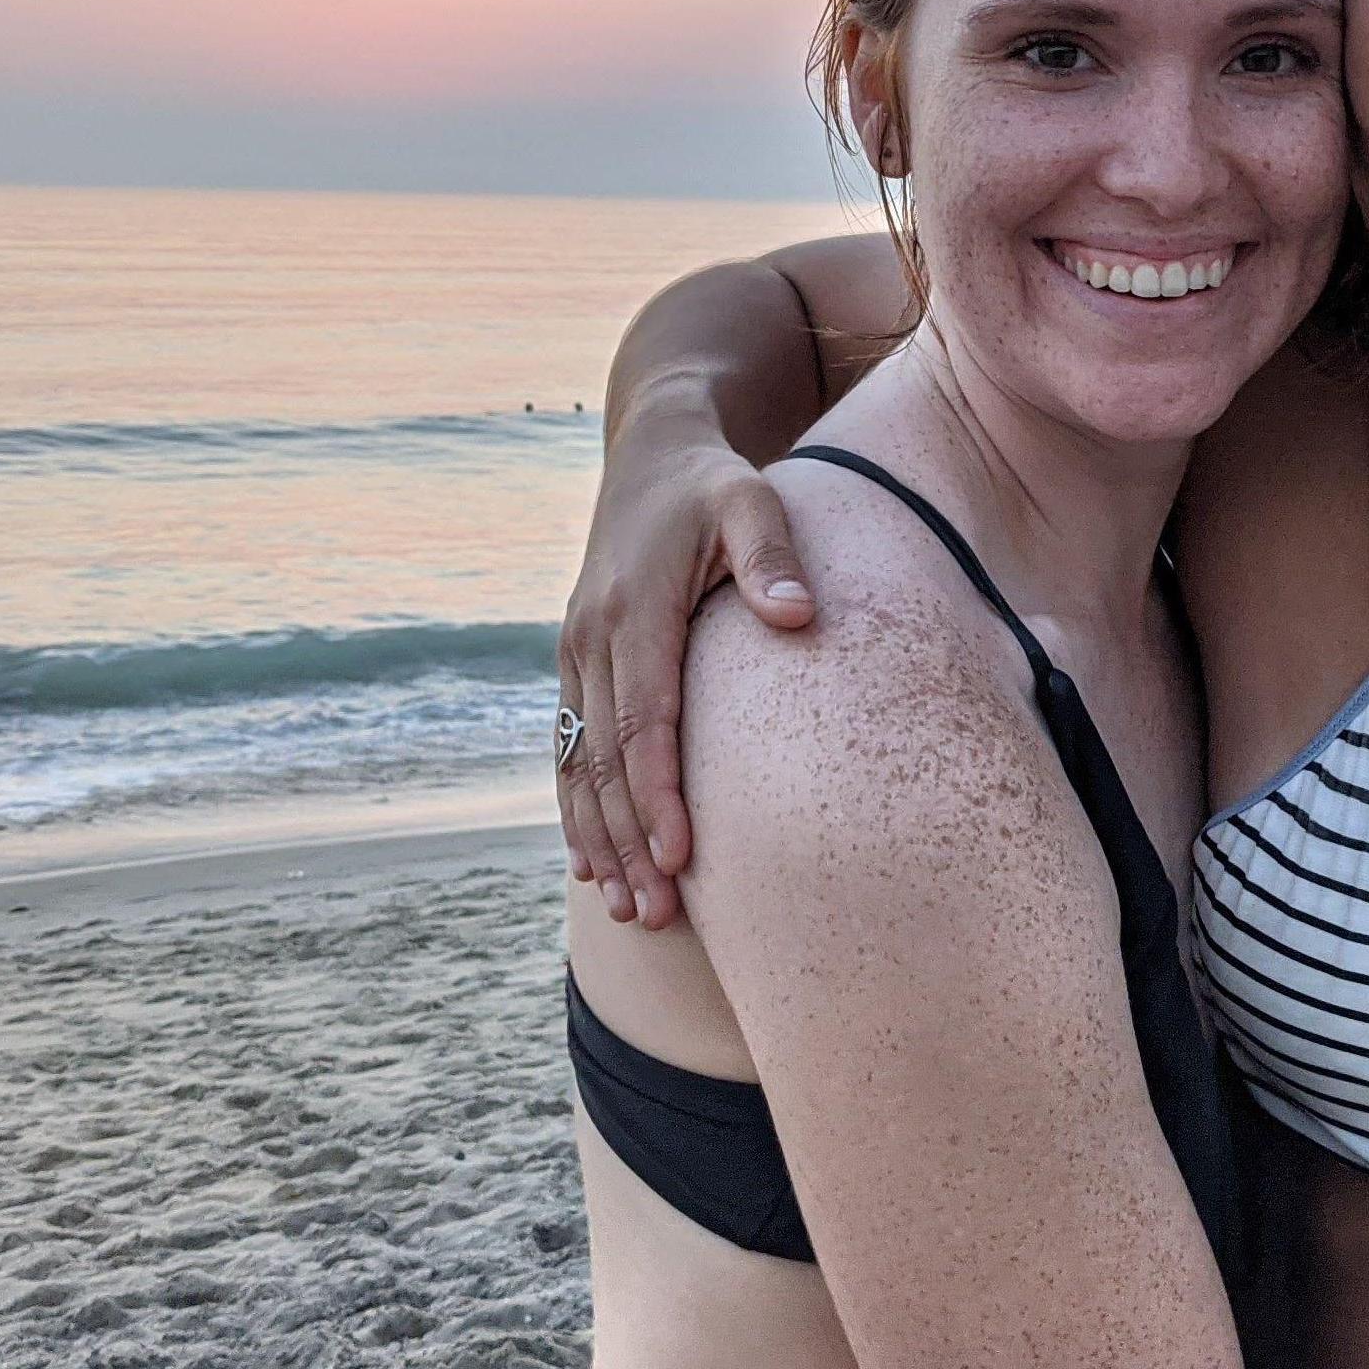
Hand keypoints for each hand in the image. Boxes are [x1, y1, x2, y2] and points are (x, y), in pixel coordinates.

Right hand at [558, 421, 815, 923]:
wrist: (652, 454)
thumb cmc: (716, 483)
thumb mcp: (751, 499)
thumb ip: (772, 555)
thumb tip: (798, 617)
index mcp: (634, 608)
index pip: (643, 720)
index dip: (660, 793)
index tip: (682, 856)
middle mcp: (591, 637)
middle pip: (605, 760)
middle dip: (629, 841)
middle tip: (658, 913)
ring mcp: (577, 653)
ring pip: (579, 766)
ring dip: (600, 841)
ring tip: (630, 911)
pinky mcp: (578, 663)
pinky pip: (570, 749)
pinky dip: (579, 810)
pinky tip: (593, 865)